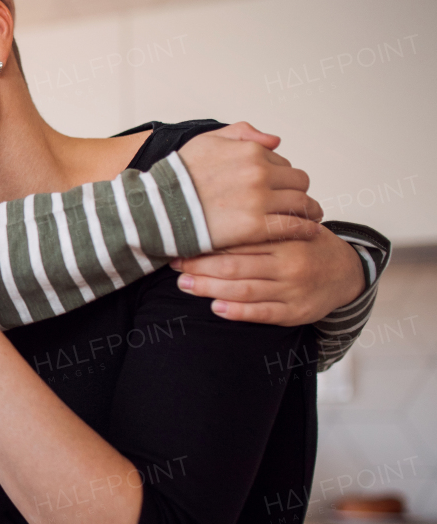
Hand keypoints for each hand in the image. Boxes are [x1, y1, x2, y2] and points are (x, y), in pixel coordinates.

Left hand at [170, 225, 364, 324]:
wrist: (346, 272)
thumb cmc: (307, 244)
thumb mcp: (291, 224)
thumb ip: (261, 218)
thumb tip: (212, 210)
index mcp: (287, 237)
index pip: (241, 238)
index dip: (209, 241)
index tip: (183, 239)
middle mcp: (290, 263)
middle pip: (237, 265)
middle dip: (201, 266)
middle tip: (176, 264)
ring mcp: (293, 289)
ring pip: (245, 290)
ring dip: (210, 288)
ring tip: (185, 284)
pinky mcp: (296, 312)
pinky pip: (262, 313)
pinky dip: (238, 312)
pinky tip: (216, 308)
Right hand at [178, 122, 322, 246]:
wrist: (158, 208)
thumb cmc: (177, 178)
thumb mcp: (206, 141)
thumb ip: (242, 133)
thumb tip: (274, 141)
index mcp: (250, 151)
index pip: (283, 163)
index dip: (281, 177)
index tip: (278, 189)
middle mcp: (259, 173)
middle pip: (298, 182)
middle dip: (297, 192)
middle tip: (297, 204)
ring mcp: (259, 200)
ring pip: (301, 203)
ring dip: (308, 210)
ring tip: (308, 218)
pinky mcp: (255, 226)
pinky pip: (293, 226)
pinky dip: (305, 229)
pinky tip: (308, 231)